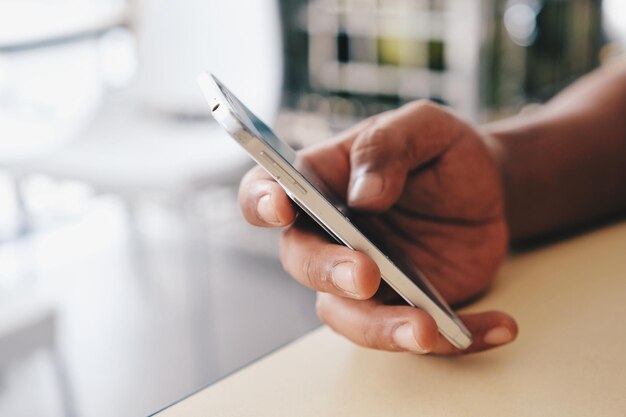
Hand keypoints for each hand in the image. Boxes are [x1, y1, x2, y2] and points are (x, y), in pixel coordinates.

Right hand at [239, 100, 516, 354]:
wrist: (488, 188)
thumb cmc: (442, 151)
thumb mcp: (425, 127)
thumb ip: (388, 146)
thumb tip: (364, 194)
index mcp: (322, 183)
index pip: (268, 192)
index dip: (261, 203)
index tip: (280, 208)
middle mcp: (332, 236)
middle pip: (303, 262)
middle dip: (329, 272)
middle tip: (367, 273)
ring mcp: (365, 276)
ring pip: (349, 316)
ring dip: (382, 329)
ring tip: (429, 329)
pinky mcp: (403, 304)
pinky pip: (418, 335)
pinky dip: (456, 340)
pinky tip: (499, 326)